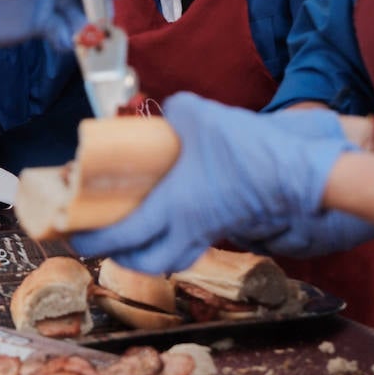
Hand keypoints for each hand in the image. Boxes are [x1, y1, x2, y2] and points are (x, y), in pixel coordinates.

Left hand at [70, 93, 373, 274]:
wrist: (298, 174)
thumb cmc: (246, 148)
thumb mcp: (200, 115)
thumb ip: (176, 112)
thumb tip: (169, 113)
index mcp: (173, 207)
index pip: (123, 235)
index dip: (95, 239)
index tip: (74, 234)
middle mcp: (189, 227)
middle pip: (147, 263)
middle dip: (122, 258)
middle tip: (107, 239)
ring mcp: (212, 230)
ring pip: (173, 257)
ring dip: (151, 251)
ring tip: (138, 230)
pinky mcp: (231, 224)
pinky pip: (195, 241)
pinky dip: (178, 235)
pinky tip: (177, 212)